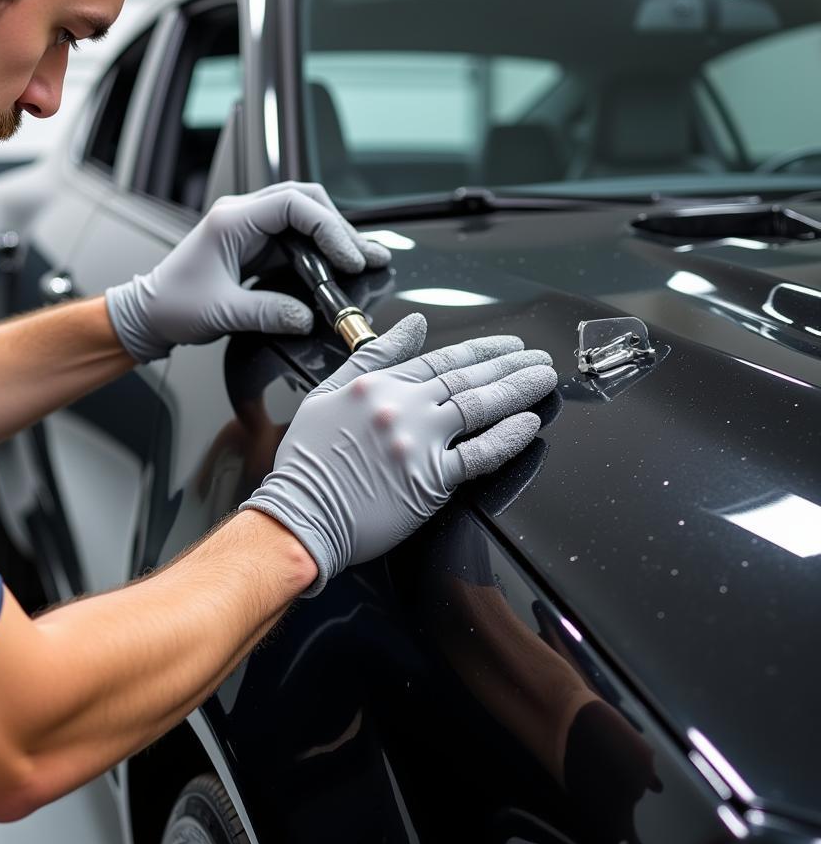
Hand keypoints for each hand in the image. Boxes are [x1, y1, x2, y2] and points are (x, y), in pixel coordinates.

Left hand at [105, 182, 390, 361]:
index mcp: (232, 220)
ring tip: (366, 259)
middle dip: (340, 228)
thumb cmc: (173, 306)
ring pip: (305, 217)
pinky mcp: (256, 246)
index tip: (349, 259)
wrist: (149, 313)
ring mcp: (251, 229)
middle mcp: (243, 216)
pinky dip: (322, 251)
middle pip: (306, 201)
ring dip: (335, 237)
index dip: (329, 228)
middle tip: (367, 257)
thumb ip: (268, 313)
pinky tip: (342, 267)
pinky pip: (297, 240)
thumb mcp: (223, 313)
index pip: (294, 204)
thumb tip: (308, 317)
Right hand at [241, 314, 557, 594]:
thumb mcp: (327, 393)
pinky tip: (529, 423)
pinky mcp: (429, 481)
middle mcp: (402, 408)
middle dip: (509, 365)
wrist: (300, 517)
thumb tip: (413, 325)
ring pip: (478, 407)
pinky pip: (478, 455)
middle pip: (467, 378)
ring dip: (517, 390)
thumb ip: (372, 355)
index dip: (480, 350)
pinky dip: (506, 437)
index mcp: (378, 385)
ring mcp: (418, 443)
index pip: (440, 359)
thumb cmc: (308, 464)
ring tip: (544, 379)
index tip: (507, 345)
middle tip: (538, 358)